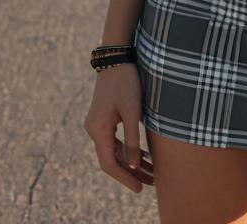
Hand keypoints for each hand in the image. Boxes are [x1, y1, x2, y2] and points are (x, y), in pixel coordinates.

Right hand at [83, 64, 154, 192]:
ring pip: (114, 151)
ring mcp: (98, 124)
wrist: (116, 58)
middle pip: (111, 160)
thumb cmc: (126, 82)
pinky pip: (114, 141)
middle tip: (151, 184)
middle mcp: (94, 129)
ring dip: (130, 162)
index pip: (109, 164)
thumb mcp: (133, 111)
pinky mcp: (104, 118)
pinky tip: (143, 156)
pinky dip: (128, 149)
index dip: (124, 178)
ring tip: (152, 173)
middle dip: (131, 173)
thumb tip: (132, 167)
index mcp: (99, 130)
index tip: (140, 189)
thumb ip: (132, 140)